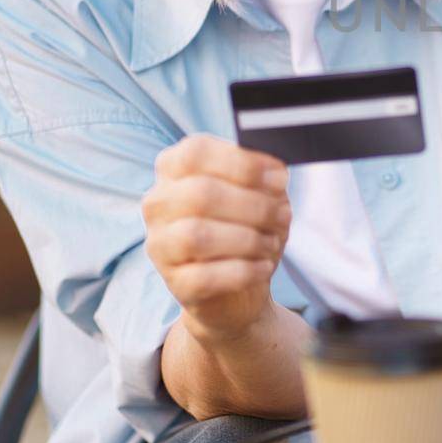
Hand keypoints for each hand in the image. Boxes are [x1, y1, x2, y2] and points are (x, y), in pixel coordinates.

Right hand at [142, 134, 290, 341]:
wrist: (237, 289)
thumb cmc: (246, 227)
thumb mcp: (258, 193)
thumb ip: (261, 178)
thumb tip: (275, 174)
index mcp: (174, 168)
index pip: (196, 153)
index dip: (242, 164)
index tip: (280, 179)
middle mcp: (158, 203)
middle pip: (200, 193)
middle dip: (253, 205)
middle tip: (283, 216)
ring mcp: (160, 244)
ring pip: (198, 235)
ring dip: (247, 239)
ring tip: (272, 243)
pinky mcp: (173, 282)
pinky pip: (204, 276)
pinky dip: (243, 271)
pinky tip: (263, 268)